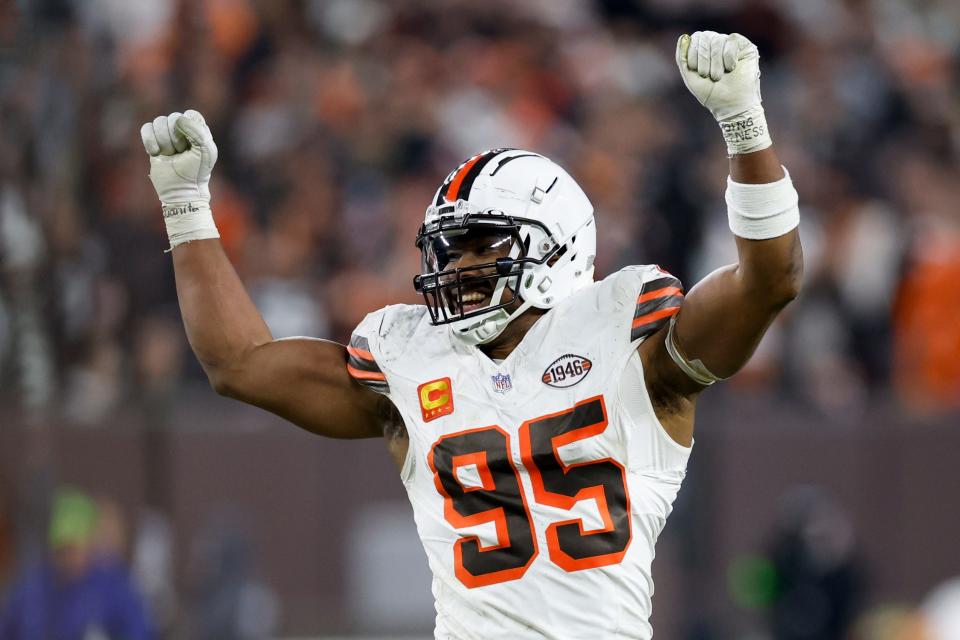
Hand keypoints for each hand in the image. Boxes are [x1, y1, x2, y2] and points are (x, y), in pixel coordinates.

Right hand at [140, 110, 217, 207]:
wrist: (180, 190)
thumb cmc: (197, 172)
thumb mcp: (206, 152)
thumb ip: (198, 132)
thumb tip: (178, 119)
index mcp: (199, 130)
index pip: (191, 115)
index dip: (189, 127)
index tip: (191, 144)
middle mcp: (183, 130)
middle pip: (173, 117)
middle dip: (175, 137)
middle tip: (180, 153)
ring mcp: (167, 136)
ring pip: (159, 121)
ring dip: (163, 141)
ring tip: (170, 155)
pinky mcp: (153, 142)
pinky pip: (146, 128)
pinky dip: (149, 140)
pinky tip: (155, 153)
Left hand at [675, 31, 770, 154]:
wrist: (731, 105)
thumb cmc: (711, 93)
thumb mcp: (690, 77)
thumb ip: (682, 57)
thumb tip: (684, 36)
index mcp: (705, 50)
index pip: (696, 38)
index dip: (694, 54)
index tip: (699, 73)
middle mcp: (718, 44)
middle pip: (706, 36)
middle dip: (704, 58)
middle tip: (709, 76)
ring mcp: (732, 45)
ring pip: (718, 39)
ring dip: (716, 61)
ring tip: (718, 76)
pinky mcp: (746, 47)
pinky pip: (732, 40)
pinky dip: (728, 56)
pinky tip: (731, 68)